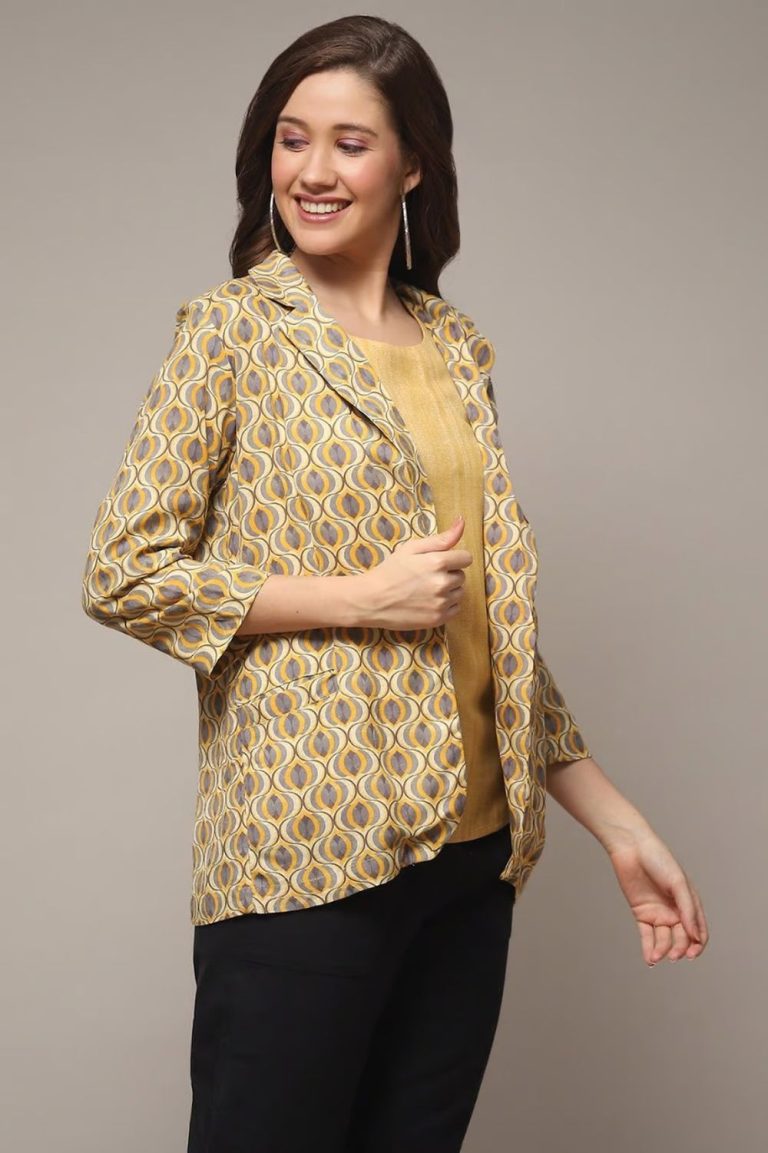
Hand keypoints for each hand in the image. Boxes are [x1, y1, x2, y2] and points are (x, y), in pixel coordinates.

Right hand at [358, 515, 472, 629]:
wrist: (371, 600)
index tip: (440, 562)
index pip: (466, 558)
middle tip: (427, 576)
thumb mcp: (412, 548)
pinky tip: (429, 602)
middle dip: (449, 574)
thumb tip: (462, 521)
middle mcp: (442, 583)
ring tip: (427, 589)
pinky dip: (446, 605)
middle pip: (461, 576)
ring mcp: (441, 603)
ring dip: (449, 590)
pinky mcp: (438, 619)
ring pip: (459, 593)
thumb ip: (441, 538)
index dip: (454, 559)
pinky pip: (455, 609)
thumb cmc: (390, 571)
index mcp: (437, 562)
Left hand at [604, 829, 708, 965]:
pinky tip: (650, 959)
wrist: (631, 848)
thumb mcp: (678, 884)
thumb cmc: (659, 860)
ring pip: (664, 939)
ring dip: (663, 950)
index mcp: (689, 903)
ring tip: (658, 956)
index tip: (693, 953)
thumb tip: (696, 936)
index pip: (699, 931)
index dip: (698, 945)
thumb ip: (687, 909)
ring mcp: (658, 913)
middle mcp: (675, 911)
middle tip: (674, 955)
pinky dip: (649, 948)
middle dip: (680, 949)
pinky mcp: (641, 913)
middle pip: (682, 938)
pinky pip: (647, 935)